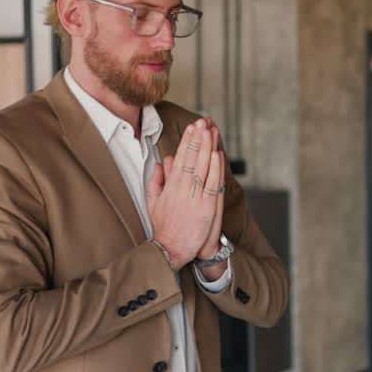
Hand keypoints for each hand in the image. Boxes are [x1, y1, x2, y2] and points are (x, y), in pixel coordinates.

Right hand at [146, 118, 224, 268]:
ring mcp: (196, 196)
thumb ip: (157, 180)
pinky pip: (213, 184)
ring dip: (208, 147)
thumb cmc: (164, 227)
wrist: (170, 249)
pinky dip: (216, 168)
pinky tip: (217, 154)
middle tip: (203, 121)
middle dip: (198, 138)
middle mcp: (183, 188)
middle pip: (192, 158)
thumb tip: (163, 162)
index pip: (181, 158)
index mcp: (170, 185)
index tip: (193, 127)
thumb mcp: (153, 201)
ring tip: (212, 130)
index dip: (188, 141)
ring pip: (203, 167)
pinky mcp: (206, 207)